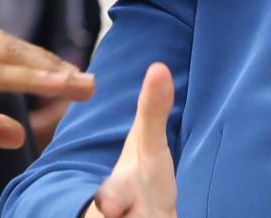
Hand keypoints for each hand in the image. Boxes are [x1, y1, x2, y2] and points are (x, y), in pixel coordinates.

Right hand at [0, 21, 93, 165]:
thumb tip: (19, 131)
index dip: (35, 61)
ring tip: (81, 84)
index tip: (68, 77)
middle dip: (50, 62)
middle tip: (87, 80)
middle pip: (8, 46)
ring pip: (5, 56)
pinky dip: (26, 78)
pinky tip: (52, 86)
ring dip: (48, 69)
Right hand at [86, 63, 176, 217]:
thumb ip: (151, 112)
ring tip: (160, 214)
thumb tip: (159, 66)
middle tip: (122, 210)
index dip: (112, 200)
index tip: (113, 203)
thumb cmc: (146, 183)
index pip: (110, 198)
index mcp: (117, 195)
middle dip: (127, 214)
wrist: (146, 217)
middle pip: (110, 216)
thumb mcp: (149, 149)